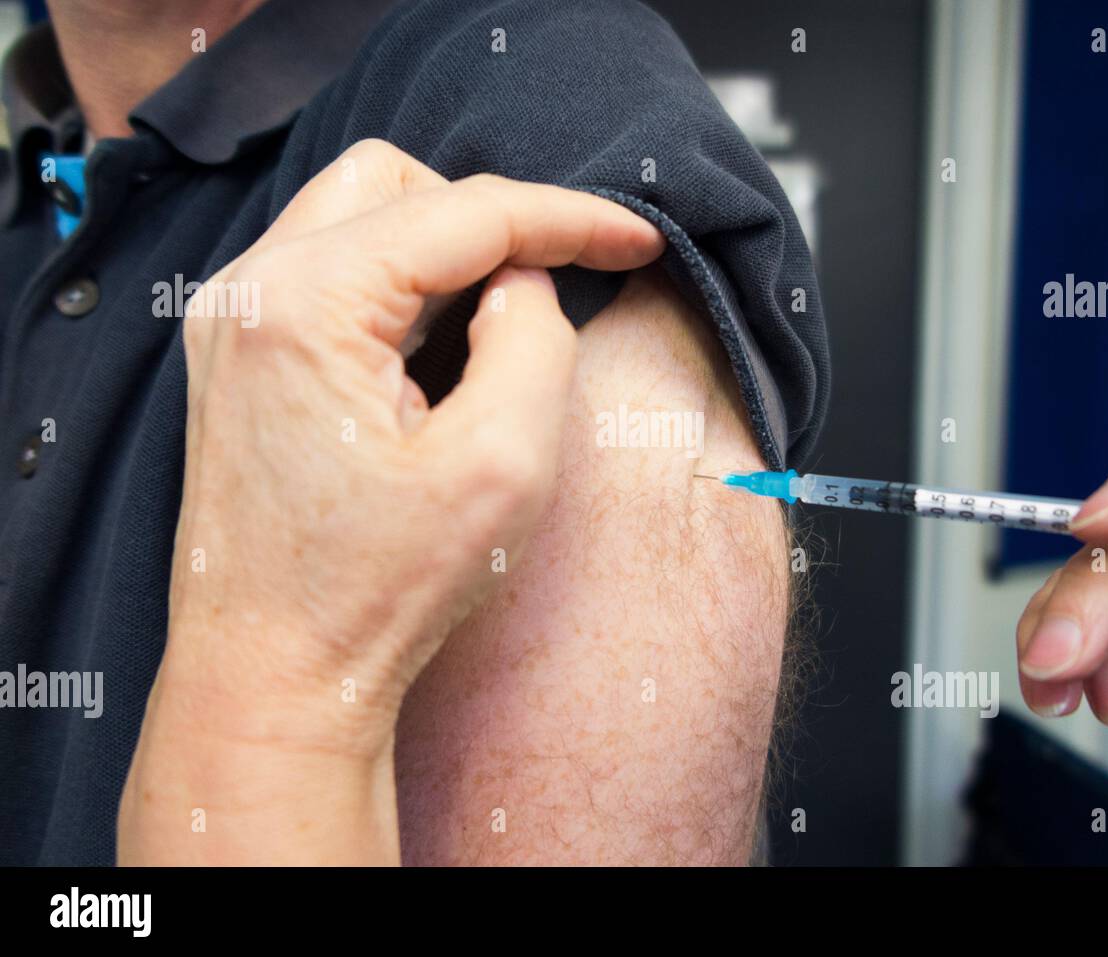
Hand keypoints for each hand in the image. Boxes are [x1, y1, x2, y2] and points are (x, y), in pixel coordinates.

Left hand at [118, 141, 663, 862]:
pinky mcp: (237, 353)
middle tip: (553, 286)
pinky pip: (329, 271)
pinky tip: (432, 354)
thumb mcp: (501, 467)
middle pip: (397, 184)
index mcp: (305, 306)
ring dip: (443, 253)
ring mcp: (232, 320)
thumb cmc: (373, 593)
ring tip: (491, 332)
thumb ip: (532, 340)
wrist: (272, 674)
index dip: (570, 217)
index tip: (638, 235)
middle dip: (491, 222)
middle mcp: (250, 292)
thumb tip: (521, 284)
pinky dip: (398, 287)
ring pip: (359, 217)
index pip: (466, 212)